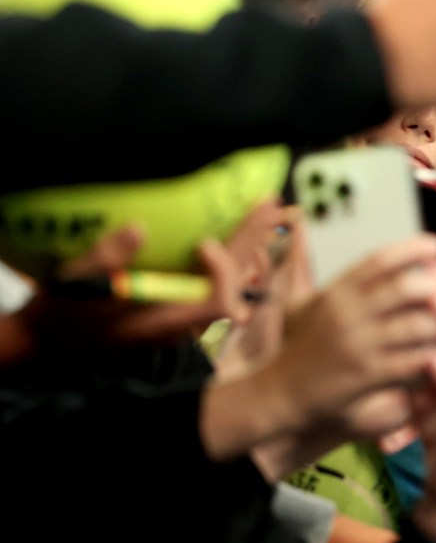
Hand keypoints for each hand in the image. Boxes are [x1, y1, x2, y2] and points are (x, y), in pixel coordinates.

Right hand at [8, 221, 255, 360]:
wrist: (54, 339)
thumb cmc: (64, 313)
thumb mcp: (76, 285)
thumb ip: (106, 259)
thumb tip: (138, 230)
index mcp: (167, 320)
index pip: (217, 299)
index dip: (221, 270)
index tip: (204, 241)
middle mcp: (187, 319)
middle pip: (236, 280)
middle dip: (255, 239)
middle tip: (273, 203)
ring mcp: (187, 312)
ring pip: (234, 279)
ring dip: (252, 243)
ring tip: (269, 208)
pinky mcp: (183, 303)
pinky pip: (219, 276)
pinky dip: (235, 250)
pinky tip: (241, 226)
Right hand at [260, 234, 435, 434]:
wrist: (280, 395)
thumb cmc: (298, 347)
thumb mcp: (302, 304)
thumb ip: (310, 269)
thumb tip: (307, 230)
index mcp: (337, 292)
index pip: (379, 260)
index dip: (413, 248)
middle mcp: (348, 314)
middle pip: (405, 288)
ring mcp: (359, 345)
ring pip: (416, 325)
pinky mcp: (369, 375)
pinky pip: (413, 361)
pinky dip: (433, 355)